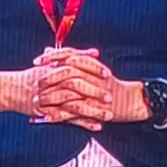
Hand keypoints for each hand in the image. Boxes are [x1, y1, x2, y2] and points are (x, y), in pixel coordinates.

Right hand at [0, 58, 116, 131]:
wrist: (11, 89)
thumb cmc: (34, 76)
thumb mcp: (52, 62)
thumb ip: (75, 56)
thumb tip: (96, 52)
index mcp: (55, 68)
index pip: (78, 67)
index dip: (93, 70)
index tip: (108, 74)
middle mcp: (53, 82)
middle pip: (78, 86)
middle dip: (95, 92)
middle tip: (110, 96)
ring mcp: (51, 98)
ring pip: (75, 104)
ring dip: (93, 110)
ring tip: (108, 114)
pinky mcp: (49, 112)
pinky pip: (69, 119)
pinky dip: (83, 123)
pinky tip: (97, 126)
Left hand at [32, 48, 150, 128]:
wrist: (130, 100)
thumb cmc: (108, 84)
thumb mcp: (90, 67)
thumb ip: (66, 57)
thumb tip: (48, 49)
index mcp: (89, 65)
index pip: (68, 55)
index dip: (51, 57)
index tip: (36, 61)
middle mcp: (91, 76)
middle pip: (67, 72)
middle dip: (49, 77)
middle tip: (36, 83)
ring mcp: (92, 93)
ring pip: (69, 93)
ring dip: (51, 98)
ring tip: (37, 101)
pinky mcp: (93, 109)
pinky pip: (74, 112)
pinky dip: (60, 115)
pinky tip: (48, 117)